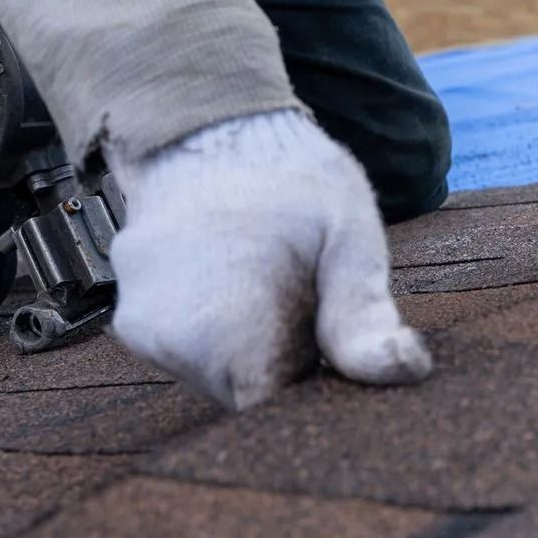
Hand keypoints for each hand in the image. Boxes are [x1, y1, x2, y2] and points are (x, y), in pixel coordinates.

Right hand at [105, 110, 430, 409]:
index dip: (318, 395)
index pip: (276, 413)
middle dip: (291, 368)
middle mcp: (170, 339)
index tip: (341, 356)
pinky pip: (195, 352)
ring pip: (221, 378)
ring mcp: (143, 331)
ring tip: (278, 284)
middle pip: (247, 399)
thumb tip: (402, 371)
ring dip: (258, 351)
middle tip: (315, 304)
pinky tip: (247, 284)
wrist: (209, 124)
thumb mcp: (347, 235)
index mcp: (227, 327)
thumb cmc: (288, 176)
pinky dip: (228, 335)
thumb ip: (364, 313)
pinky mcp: (135, 323)